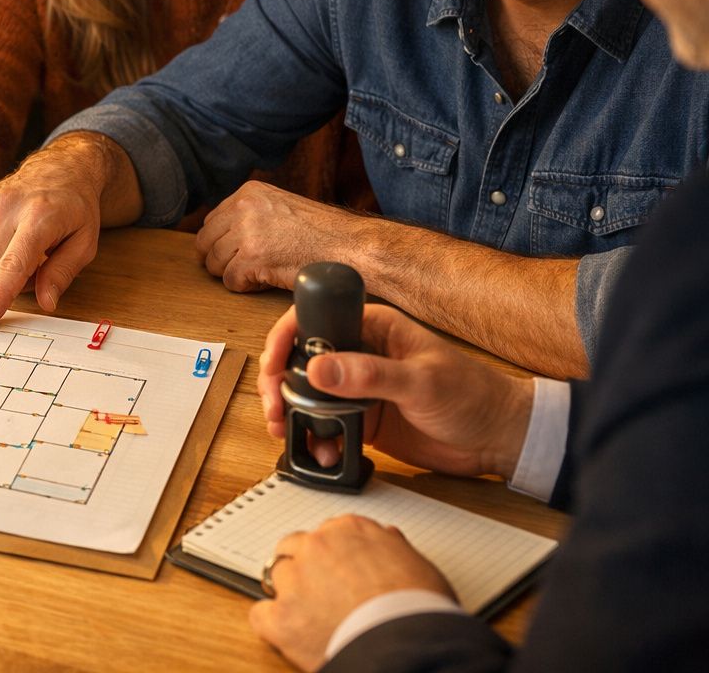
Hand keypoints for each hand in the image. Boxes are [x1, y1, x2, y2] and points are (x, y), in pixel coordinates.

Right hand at [0, 135, 120, 328]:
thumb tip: (46, 302)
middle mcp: (7, 207)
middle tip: (37, 262)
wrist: (60, 169)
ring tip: (22, 247)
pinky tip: (5, 239)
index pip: (13, 264)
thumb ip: (63, 273)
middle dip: (13, 281)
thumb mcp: (85, 243)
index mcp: (39, 217)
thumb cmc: (74, 208)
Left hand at [195, 182, 360, 291]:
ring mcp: (245, 232)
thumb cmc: (321, 233)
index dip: (219, 242)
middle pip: (205, 242)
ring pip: (214, 263)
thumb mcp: (281, 208)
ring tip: (260, 273)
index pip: (211, 221)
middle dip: (219, 259)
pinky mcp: (251, 258)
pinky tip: (266, 280)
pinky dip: (245, 287)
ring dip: (233, 273)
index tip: (232, 254)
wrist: (349, 245)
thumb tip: (221, 234)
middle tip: (239, 269)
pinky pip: (230, 281)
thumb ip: (251, 214)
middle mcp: (243, 207)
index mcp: (249, 192)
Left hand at [249, 516, 454, 670]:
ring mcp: (295, 580)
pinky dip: (272, 624)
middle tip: (321, 592)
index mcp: (348, 530)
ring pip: (276, 577)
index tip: (338, 569)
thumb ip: (391, 548)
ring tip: (311, 616)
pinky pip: (261, 614)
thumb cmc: (419, 608)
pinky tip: (289, 633)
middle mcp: (316, 547)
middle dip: (304, 567)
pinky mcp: (281, 618)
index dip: (332, 555)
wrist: (407, 645)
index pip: (327, 533)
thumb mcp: (416, 565)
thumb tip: (388, 539)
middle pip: (294, 548)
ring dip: (289, 593)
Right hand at [257, 304, 533, 478]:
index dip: (285, 340)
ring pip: (307, 395)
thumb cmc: (475, 396)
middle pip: (301, 360)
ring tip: (288, 433)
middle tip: (274, 408)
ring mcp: (359, 388)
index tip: (273, 366)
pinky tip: (321, 450)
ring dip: (292, 414)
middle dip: (279, 383)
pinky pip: (325, 426)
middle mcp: (359, 353)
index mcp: (372, 327)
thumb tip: (319, 369)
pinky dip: (315, 439)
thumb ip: (369, 376)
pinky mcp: (363, 419)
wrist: (499, 439)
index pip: (313, 320)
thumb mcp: (421, 383)